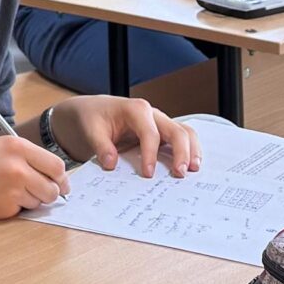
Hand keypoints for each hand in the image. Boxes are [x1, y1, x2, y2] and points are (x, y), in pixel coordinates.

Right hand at [0, 134, 67, 218]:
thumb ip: (25, 157)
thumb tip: (51, 174)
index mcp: (18, 147)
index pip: (56, 166)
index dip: (61, 178)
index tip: (60, 183)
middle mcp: (18, 168)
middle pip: (53, 188)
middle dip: (49, 193)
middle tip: (39, 192)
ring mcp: (12, 190)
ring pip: (38, 202)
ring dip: (30, 200)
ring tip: (7, 191)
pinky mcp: (4, 209)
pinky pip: (21, 211)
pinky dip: (14, 208)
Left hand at [51, 97, 198, 179]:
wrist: (93, 111)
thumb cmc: (93, 117)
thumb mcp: (90, 129)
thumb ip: (101, 145)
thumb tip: (111, 163)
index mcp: (136, 109)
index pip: (150, 133)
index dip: (151, 154)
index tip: (148, 174)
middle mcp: (153, 114)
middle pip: (176, 130)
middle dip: (181, 152)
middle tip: (180, 173)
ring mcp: (160, 123)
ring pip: (185, 132)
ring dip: (192, 151)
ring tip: (193, 170)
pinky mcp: (162, 132)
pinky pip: (182, 139)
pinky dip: (189, 151)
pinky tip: (190, 166)